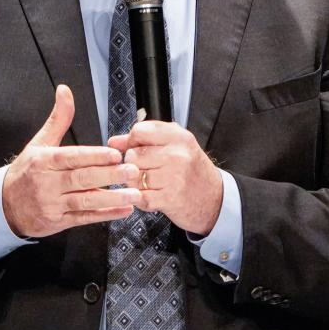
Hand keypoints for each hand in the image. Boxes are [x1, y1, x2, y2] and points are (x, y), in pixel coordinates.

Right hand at [2, 84, 142, 237]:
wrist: (4, 206)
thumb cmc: (27, 171)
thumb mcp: (39, 143)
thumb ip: (58, 118)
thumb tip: (65, 90)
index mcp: (44, 162)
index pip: (71, 157)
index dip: (94, 156)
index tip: (115, 154)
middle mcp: (48, 183)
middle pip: (81, 179)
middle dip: (109, 175)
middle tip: (132, 170)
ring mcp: (53, 204)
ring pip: (85, 201)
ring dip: (111, 198)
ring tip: (134, 193)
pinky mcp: (58, 222)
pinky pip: (84, 218)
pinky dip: (105, 215)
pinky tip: (124, 209)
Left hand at [108, 121, 222, 235]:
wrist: (214, 198)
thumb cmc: (192, 170)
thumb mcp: (176, 146)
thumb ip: (145, 139)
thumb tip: (114, 142)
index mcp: (179, 137)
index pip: (140, 131)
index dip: (132, 140)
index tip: (136, 147)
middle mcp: (177, 155)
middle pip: (133, 155)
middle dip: (132, 164)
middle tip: (144, 168)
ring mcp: (174, 177)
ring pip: (133, 176)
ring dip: (135, 182)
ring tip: (148, 182)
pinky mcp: (169, 199)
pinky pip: (140, 196)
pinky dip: (140, 197)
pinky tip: (150, 194)